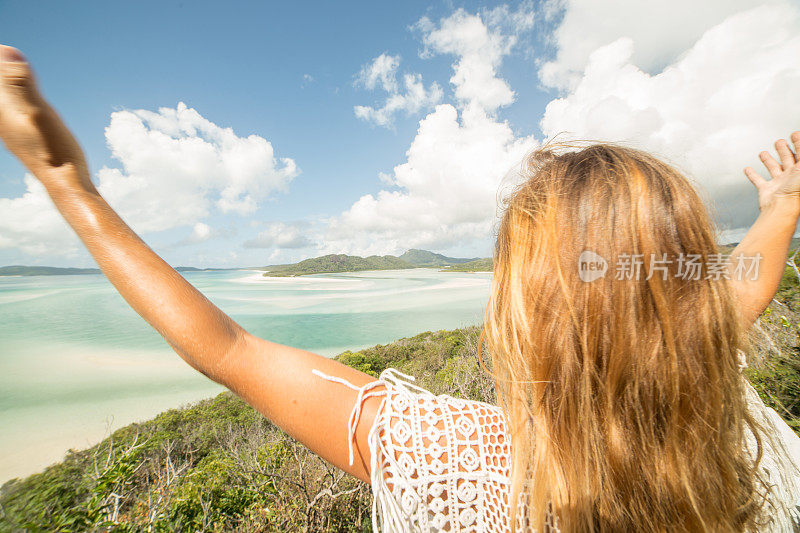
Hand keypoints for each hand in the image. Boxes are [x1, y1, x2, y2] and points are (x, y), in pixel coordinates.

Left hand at [0, 45, 93, 191]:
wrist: (66, 185)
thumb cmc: (55, 151)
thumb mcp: (40, 112)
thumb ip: (21, 84)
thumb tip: (7, 51)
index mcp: (1, 110)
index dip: (1, 60)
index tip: (9, 51)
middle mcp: (1, 119)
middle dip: (4, 71)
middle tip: (10, 55)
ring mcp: (10, 128)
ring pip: (3, 100)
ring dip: (9, 83)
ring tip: (16, 68)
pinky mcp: (20, 135)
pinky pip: (10, 109)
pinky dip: (14, 97)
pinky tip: (24, 98)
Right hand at [744, 131, 799, 213]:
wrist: (781, 208)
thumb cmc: (796, 191)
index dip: (798, 142)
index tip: (794, 134)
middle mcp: (791, 176)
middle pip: (788, 159)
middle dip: (783, 149)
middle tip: (779, 141)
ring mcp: (778, 183)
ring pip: (773, 168)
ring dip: (768, 160)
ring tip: (763, 153)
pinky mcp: (766, 190)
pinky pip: (758, 180)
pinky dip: (752, 175)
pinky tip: (748, 169)